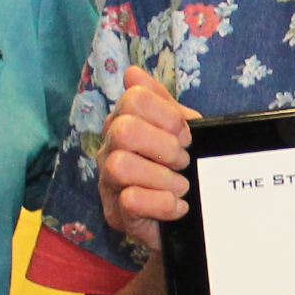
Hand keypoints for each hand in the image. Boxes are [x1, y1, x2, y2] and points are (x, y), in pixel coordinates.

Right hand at [101, 66, 202, 250]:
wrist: (183, 221)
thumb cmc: (178, 170)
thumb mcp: (179, 132)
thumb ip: (163, 103)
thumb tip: (133, 73)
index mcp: (124, 123)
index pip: (134, 98)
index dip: (166, 115)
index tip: (186, 135)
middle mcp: (109, 149)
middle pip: (124, 130)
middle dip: (162, 145)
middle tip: (182, 160)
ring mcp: (108, 183)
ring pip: (120, 166)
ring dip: (162, 176)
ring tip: (180, 186)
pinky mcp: (116, 214)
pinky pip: (131, 201)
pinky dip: (163, 203)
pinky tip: (177, 207)